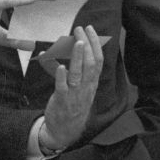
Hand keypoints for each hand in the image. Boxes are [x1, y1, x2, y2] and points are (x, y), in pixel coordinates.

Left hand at [40, 24, 104, 149]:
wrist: (66, 130)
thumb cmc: (72, 104)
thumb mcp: (79, 87)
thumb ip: (74, 70)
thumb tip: (66, 49)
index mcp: (92, 83)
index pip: (98, 60)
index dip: (95, 44)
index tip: (90, 29)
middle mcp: (86, 87)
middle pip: (90, 64)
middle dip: (86, 45)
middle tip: (80, 29)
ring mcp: (75, 94)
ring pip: (78, 74)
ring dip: (78, 58)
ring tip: (77, 42)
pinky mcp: (62, 100)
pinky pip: (63, 87)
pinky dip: (62, 76)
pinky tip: (60, 66)